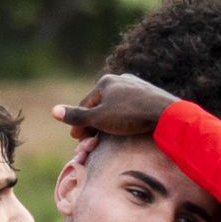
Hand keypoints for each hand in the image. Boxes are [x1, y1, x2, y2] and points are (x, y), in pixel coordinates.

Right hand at [52, 74, 180, 138]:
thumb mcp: (99, 119)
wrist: (167, 113)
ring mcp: (136, 86)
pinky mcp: (149, 94)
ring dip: (109, 122)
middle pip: (101, 105)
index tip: (77, 139)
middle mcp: (120, 79)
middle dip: (94, 124)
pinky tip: (127, 128)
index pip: (86, 105)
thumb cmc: (130, 116)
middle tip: (91, 141)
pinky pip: (130, 107)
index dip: (80, 124)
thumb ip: (77, 116)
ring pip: (116, 107)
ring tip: (108, 136)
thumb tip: (53, 111)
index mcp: (105, 82)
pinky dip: (124, 119)